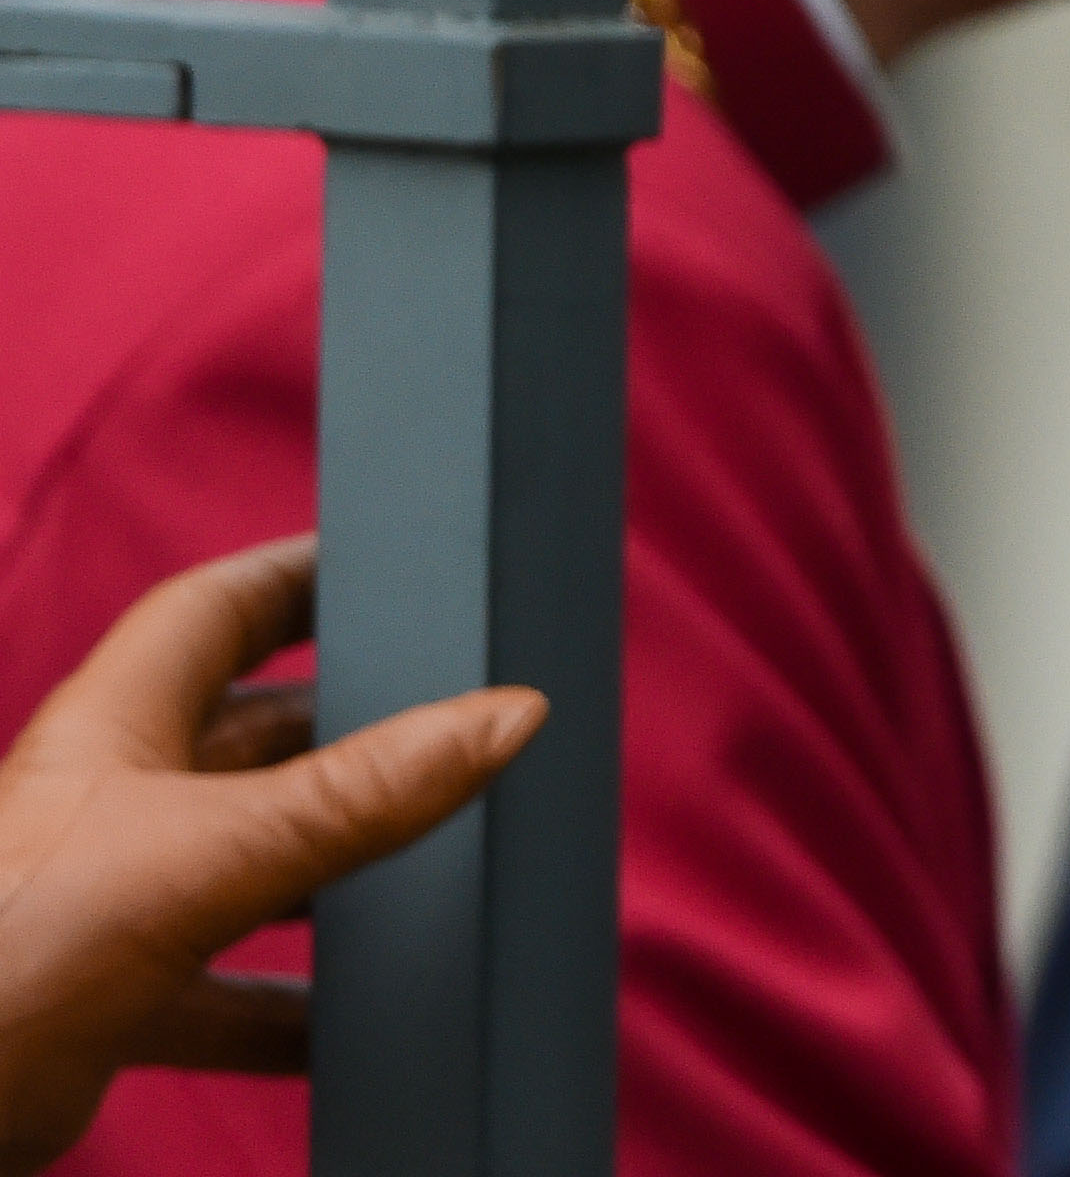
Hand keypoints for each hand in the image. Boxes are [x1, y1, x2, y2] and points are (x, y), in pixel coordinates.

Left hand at [0, 538, 544, 1173]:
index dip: (299, 574)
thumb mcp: (202, 859)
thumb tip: (505, 716)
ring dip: (333, 873)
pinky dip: (294, 1004)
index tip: (394, 560)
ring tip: (434, 868)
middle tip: (460, 722)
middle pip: (250, 737)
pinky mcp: (107, 1001)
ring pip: (247, 864)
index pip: (213, 609)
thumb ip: (356, 796)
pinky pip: (224, 992)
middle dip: (351, 732)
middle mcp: (109, 802)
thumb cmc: (4, 955)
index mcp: (111, 727)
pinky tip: (354, 1022)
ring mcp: (107, 903)